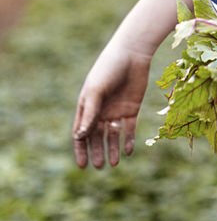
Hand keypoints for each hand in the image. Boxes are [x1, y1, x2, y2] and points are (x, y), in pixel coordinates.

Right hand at [72, 42, 151, 168]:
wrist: (132, 54)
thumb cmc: (108, 69)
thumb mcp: (96, 91)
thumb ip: (90, 113)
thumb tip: (80, 137)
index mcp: (87, 106)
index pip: (80, 132)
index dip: (81, 149)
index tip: (82, 165)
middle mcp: (101, 111)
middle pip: (97, 137)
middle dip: (98, 152)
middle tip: (100, 166)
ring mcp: (116, 111)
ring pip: (113, 136)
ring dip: (113, 149)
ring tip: (114, 163)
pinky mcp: (131, 109)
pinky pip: (129, 129)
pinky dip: (129, 140)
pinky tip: (129, 151)